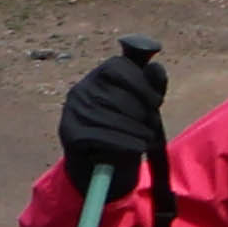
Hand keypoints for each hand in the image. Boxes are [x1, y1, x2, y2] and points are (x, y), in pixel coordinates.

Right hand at [59, 43, 167, 177]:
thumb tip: (155, 66)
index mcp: (99, 74)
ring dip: (136, 130)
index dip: (142, 84)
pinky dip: (125, 143)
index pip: (118, 66)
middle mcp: (81, 89)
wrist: (102, 160)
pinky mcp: (70, 133)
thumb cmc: (127, 123)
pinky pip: (101, 136)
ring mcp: (72, 111)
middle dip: (142, 111)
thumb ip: (153, 83)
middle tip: (154, 125)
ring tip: (149, 138)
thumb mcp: (145, 101)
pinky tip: (138, 147)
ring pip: (110, 117)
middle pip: (116, 94)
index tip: (157, 102)